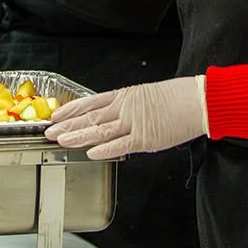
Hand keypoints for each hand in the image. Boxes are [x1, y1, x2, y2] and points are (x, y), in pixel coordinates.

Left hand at [45, 76, 208, 160]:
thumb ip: (128, 106)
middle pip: (90, 117)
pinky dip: (104, 149)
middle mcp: (125, 108)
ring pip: (99, 131)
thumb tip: (114, 115)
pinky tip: (90, 152)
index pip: (90, 102)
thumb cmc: (178, 97)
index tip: (56, 115)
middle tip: (49, 132)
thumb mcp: (146, 95)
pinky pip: (120, 145)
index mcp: (125, 96)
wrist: (198, 100)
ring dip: (78, 136)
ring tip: (61, 141)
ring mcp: (134, 123)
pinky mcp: (145, 138)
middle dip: (67, 125)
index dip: (71, 109)